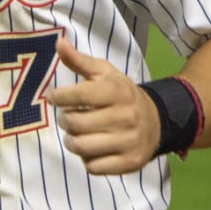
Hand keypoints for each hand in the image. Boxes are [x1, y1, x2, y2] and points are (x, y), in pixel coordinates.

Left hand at [46, 37, 161, 174]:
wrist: (156, 120)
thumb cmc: (121, 94)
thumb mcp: (104, 73)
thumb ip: (78, 60)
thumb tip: (58, 42)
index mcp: (117, 91)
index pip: (78, 96)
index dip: (59, 97)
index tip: (53, 98)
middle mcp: (125, 116)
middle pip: (75, 124)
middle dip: (64, 120)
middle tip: (67, 117)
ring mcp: (128, 141)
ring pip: (82, 147)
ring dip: (71, 141)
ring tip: (75, 134)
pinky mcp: (129, 163)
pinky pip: (94, 167)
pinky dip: (86, 159)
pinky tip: (91, 149)